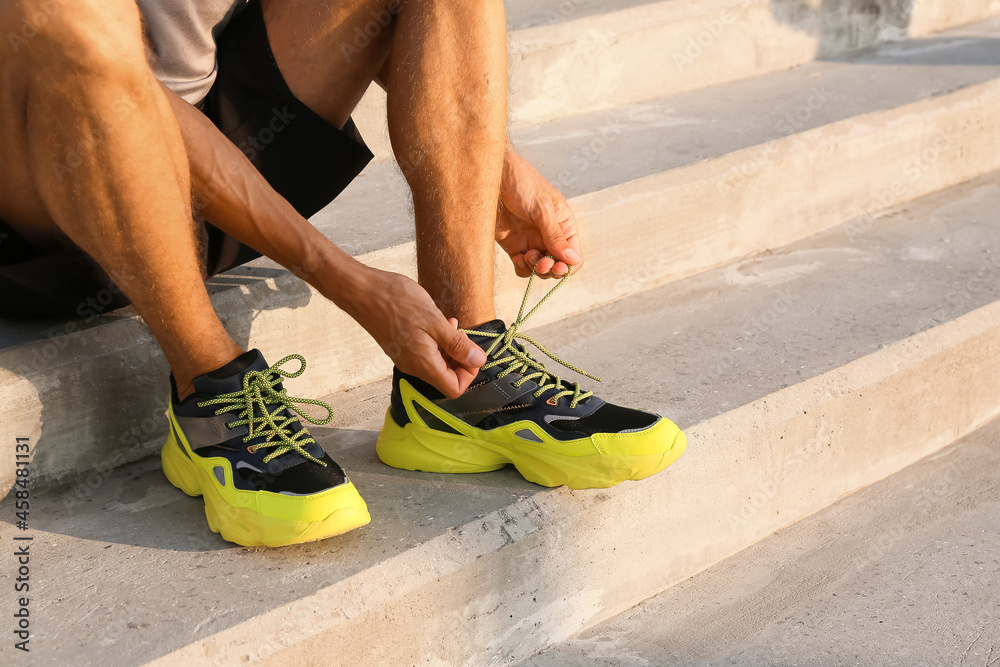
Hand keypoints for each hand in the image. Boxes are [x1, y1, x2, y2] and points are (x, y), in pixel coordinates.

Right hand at [339, 267, 486, 398]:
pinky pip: (424, 354)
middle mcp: (413, 367)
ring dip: (448, 348)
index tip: (471, 351)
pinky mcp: (400, 349)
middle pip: (446, 378)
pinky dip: (435, 342)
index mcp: (424, 364)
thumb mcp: (435, 321)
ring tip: (449, 324)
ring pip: (436, 364)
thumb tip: (478, 360)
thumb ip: (457, 344)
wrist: (362, 292)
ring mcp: (405, 358)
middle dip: (460, 358)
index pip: (454, 388)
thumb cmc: (396, 302)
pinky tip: (436, 323)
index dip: (469, 373)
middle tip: (461, 333)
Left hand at [496, 149, 582, 278]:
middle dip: (550, 269)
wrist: (494, 176)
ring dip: (535, 269)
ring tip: (528, 255)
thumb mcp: (542, 208)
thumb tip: (572, 259)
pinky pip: (522, 267)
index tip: (557, 267)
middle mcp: (550, 236)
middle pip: (557, 266)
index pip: (574, 255)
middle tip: (541, 263)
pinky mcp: (514, 245)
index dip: (567, 266)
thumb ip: (554, 235)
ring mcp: (532, 242)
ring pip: (539, 269)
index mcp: (564, 225)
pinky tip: (519, 258)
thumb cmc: (522, 183)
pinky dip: (522, 268)